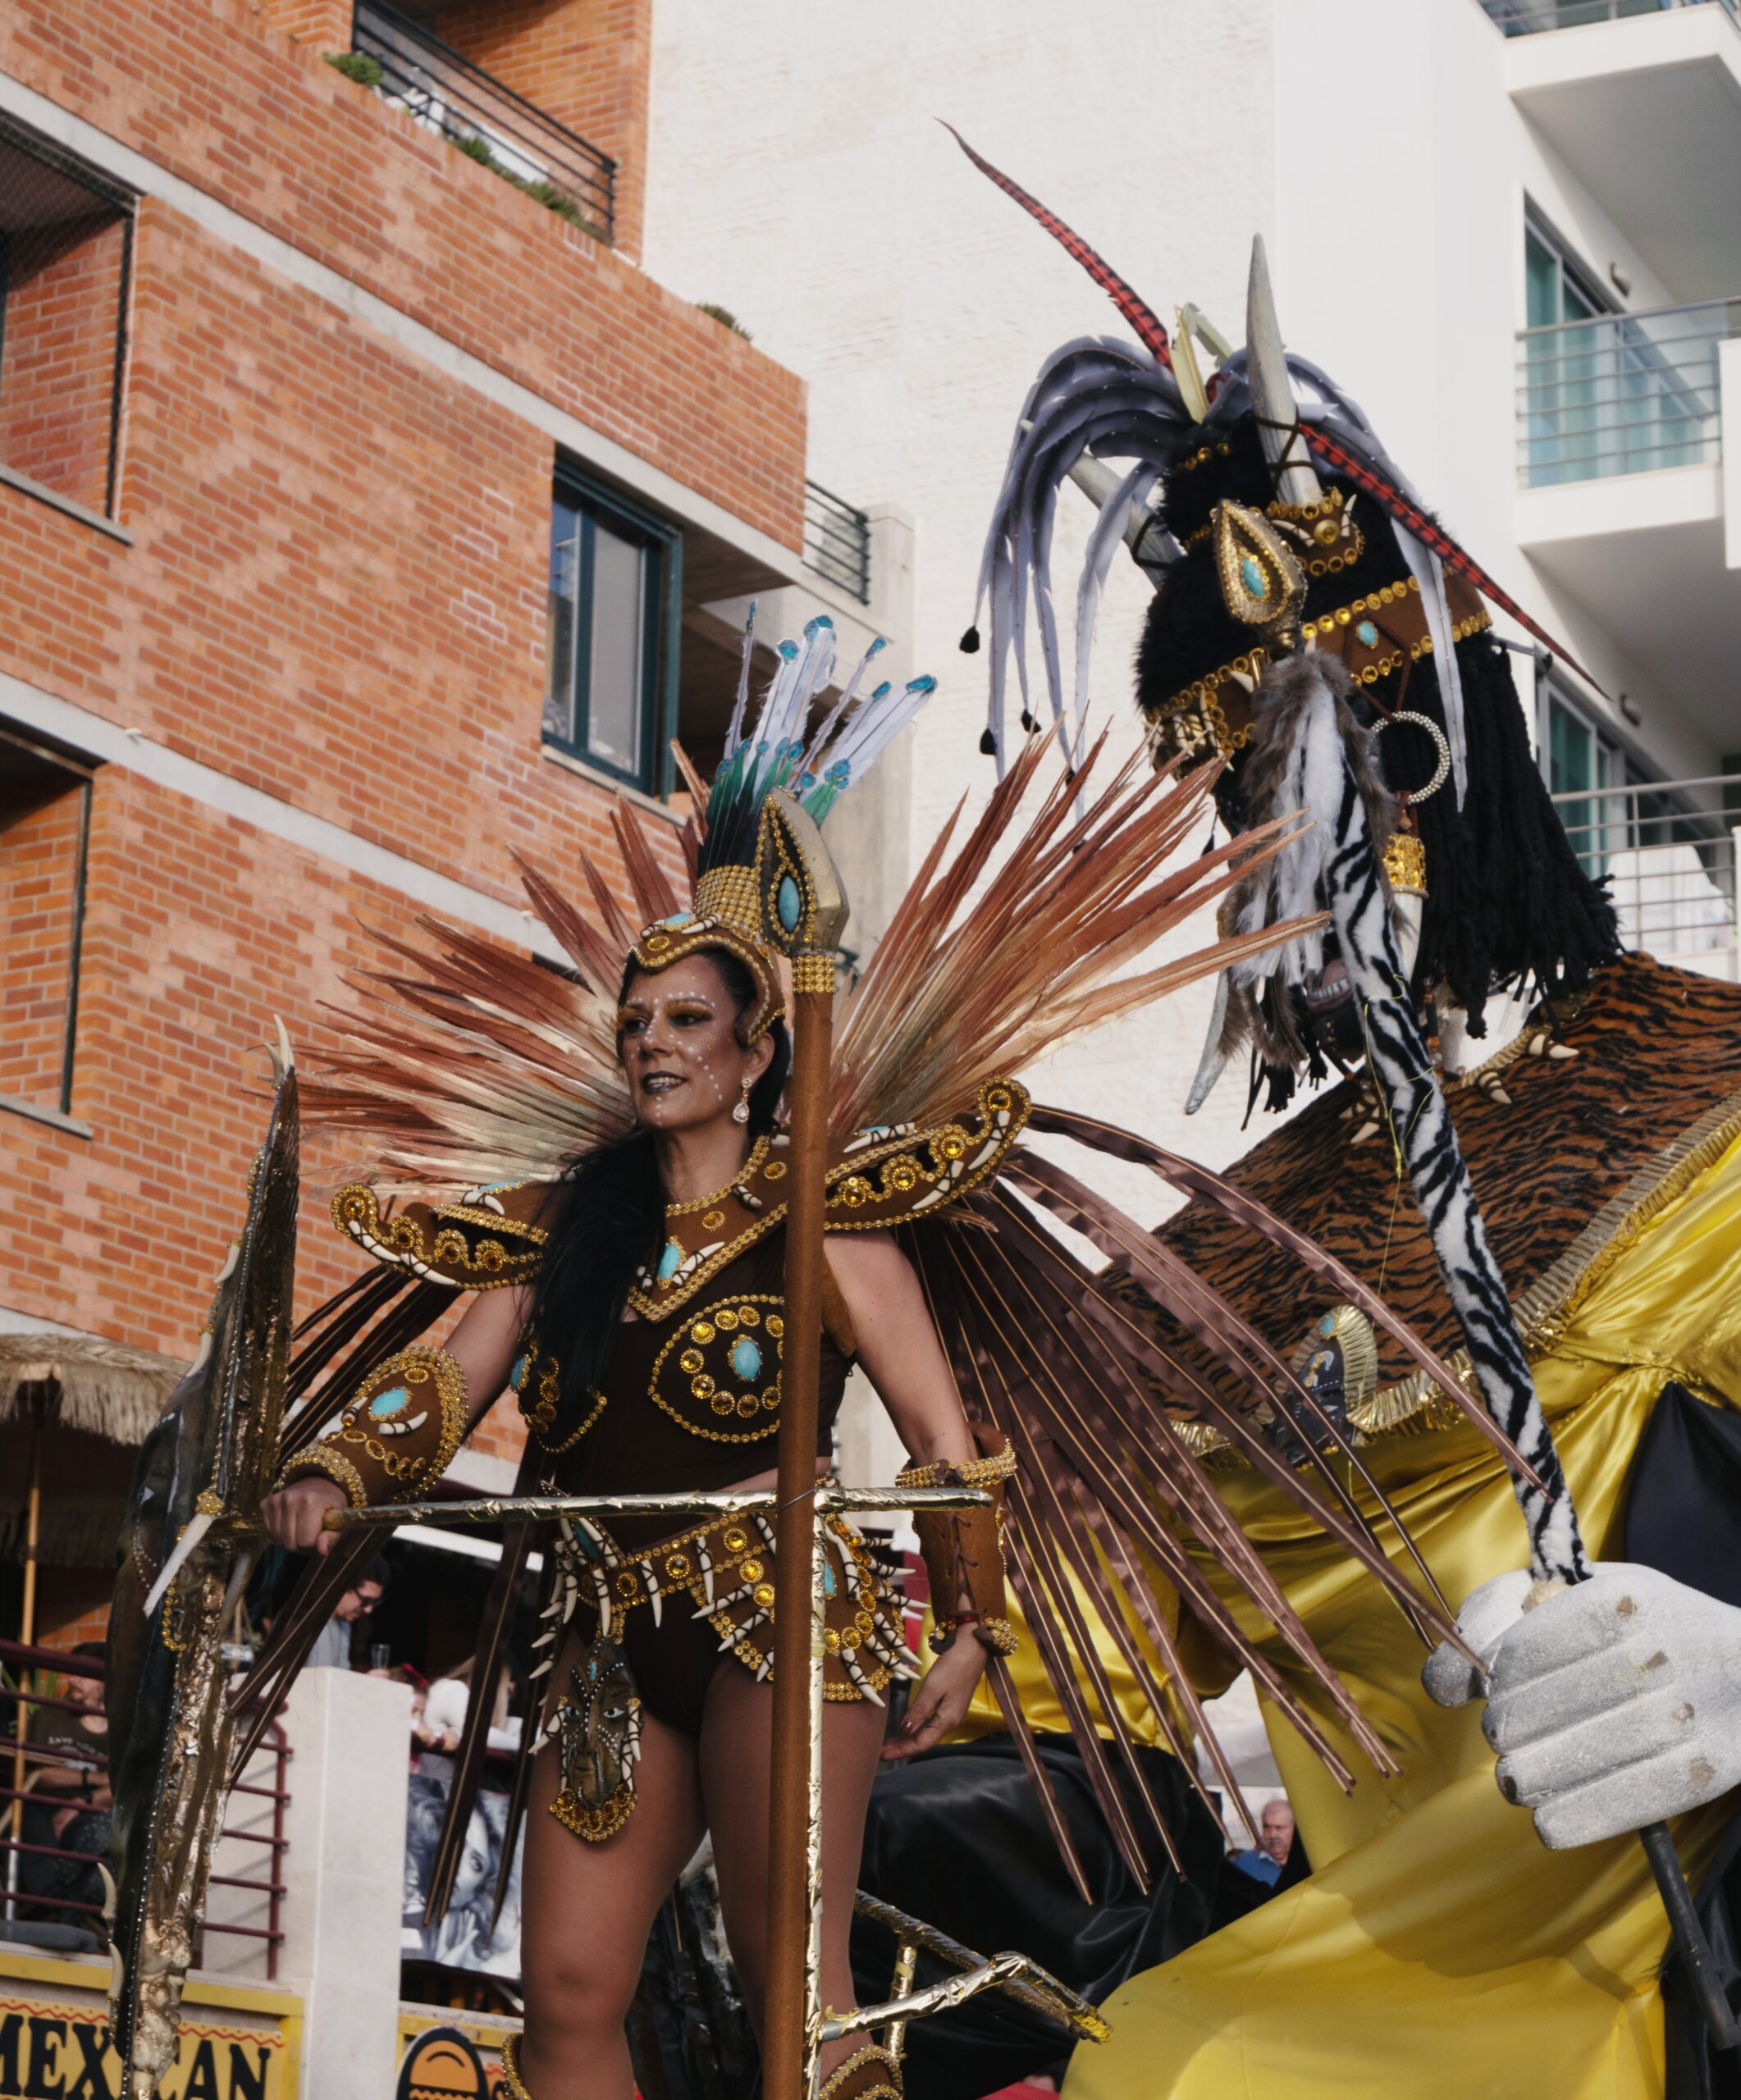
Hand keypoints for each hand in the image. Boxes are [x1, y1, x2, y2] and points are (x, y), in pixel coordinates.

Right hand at [259, 1477, 347, 1555]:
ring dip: (291, 1541)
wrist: (318, 1485)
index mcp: (311, 1501)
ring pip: (278, 1541)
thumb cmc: (331, 1507)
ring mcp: (276, 1500)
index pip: (305, 1542)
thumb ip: (332, 1538)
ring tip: (302, 1529)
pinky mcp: (266, 1504)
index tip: (320, 1537)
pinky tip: (291, 1525)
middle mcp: (290, 1498)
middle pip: (290, 1543)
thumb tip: (322, 1552)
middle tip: (312, 1534)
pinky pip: (269, 1533)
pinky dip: (280, 1535)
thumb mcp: (340, 1522)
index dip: (314, 1546)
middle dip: (302, 1546)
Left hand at [881, 1636, 985, 1761]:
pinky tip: (907, 1726)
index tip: (883, 1755)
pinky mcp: (950, 1704)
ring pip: (927, 1732)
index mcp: (948, 1721)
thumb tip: (905, 1732)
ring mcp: (952, 1713)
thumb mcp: (933, 1687)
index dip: (902, 1751)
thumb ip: (919, 1711)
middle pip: (924, 1740)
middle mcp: (951, 1721)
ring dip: (908, 1738)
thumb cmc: (954, 1665)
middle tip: (881, 1751)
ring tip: (890, 1742)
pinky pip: (930, 1723)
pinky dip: (916, 1727)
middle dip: (903, 1747)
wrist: (974, 1648)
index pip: (921, 1744)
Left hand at [1423, 1563, 1740, 1848]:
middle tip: (1505, 1735)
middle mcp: (1654, 1652)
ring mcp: (1685, 1713)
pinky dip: (1565, 1818)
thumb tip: (1442, 1682)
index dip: (1489, 1678)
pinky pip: (1615, 1805)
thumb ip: (1510, 1618)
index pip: (1517, 1650)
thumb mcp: (1593, 1592)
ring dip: (1525, 1777)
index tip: (1490, 1689)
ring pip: (1565, 1762)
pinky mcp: (1708, 1770)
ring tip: (1521, 1776)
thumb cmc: (1653, 1627)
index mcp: (1620, 1598)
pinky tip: (1547, 1818)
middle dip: (1503, 1728)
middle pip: (1530, 1711)